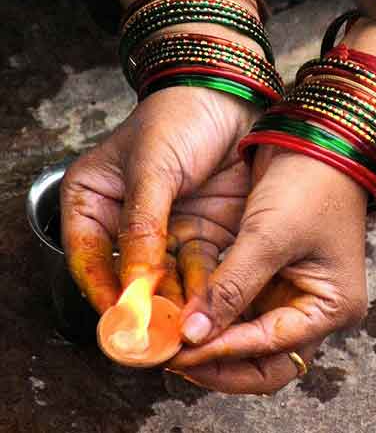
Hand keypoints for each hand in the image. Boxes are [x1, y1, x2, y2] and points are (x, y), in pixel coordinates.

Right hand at [61, 86, 259, 313]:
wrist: (228, 98)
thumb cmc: (178, 119)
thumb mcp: (151, 169)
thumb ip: (142, 226)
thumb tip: (135, 282)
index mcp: (93, 199)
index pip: (88, 255)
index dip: (101, 289)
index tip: (118, 318)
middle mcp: (124, 220)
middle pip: (125, 273)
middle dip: (139, 304)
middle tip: (152, 335)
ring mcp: (163, 229)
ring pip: (162, 277)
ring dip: (171, 303)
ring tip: (181, 330)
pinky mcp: (197, 232)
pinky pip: (195, 268)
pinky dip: (198, 289)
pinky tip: (203, 308)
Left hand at [170, 145, 368, 393]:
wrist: (310, 140)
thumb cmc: (307, 183)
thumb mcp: (268, 238)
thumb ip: (231, 289)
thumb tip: (194, 335)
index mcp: (328, 305)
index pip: (271, 349)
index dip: (224, 353)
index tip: (182, 352)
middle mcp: (309, 306)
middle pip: (262, 357)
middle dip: (219, 362)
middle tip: (176, 359)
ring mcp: (286, 291)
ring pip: (244, 334)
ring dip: (210, 339)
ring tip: (171, 340)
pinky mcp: (265, 273)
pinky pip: (235, 304)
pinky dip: (210, 311)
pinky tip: (181, 312)